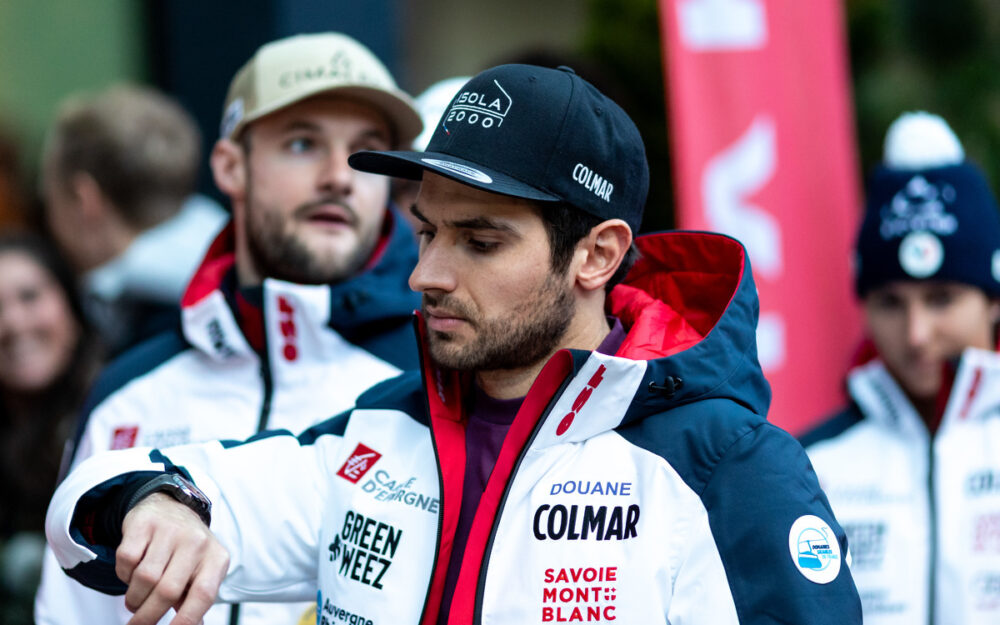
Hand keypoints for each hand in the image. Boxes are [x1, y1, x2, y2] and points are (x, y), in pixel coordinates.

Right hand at [116, 492, 229, 624]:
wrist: (171, 507)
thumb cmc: (186, 549)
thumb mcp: (200, 571)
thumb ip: (195, 599)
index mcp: (216, 558)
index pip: (204, 595)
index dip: (186, 620)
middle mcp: (197, 542)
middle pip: (167, 591)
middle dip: (147, 616)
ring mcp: (171, 530)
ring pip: (145, 578)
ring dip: (134, 598)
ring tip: (135, 599)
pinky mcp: (145, 523)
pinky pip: (126, 560)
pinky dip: (123, 574)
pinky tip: (131, 572)